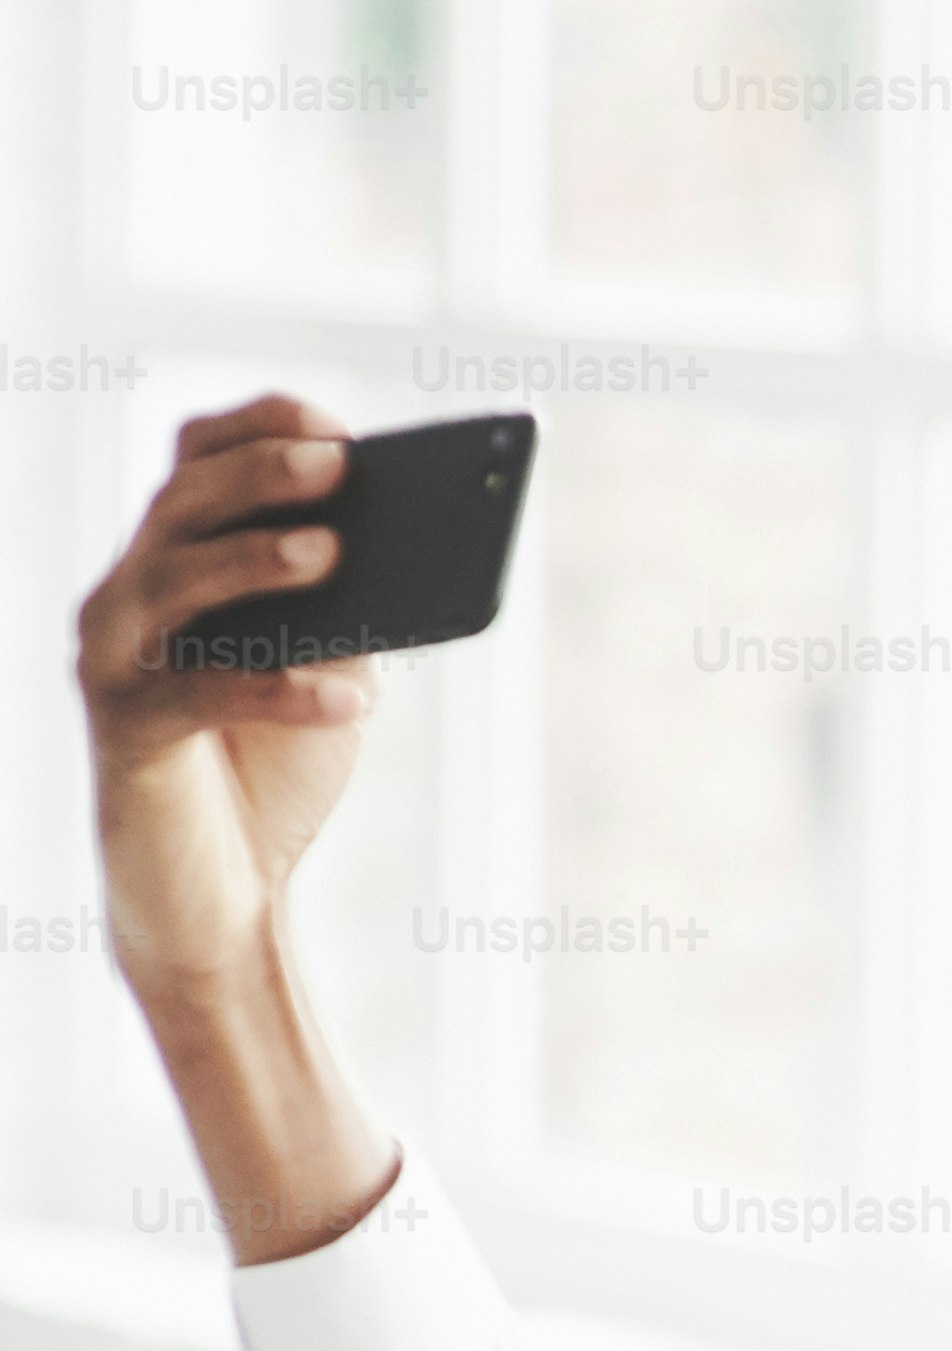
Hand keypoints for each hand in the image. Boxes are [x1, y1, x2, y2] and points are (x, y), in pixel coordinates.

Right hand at [77, 397, 368, 1013]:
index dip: (258, 431)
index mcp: (174, 559)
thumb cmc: (273, 767)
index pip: (195, 458)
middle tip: (337, 464)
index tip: (336, 427)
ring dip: (253, 563)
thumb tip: (405, 561)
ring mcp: (114, 657)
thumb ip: (350, 615)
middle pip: (181, 504)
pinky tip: (350, 698)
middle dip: (260, 477)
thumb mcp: (328, 672)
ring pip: (172, 582)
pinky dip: (278, 690)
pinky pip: (199, 695)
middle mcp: (128, 592)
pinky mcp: (125, 731)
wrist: (218, 890)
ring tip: (330, 555)